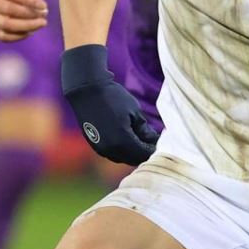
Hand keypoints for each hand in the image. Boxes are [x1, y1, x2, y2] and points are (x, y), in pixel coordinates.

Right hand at [0, 0, 49, 41]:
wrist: (6, 7)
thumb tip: (36, 0)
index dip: (30, 0)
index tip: (44, 6)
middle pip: (9, 9)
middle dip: (29, 13)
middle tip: (43, 15)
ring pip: (7, 24)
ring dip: (26, 25)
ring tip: (40, 24)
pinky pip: (4, 36)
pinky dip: (19, 35)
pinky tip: (30, 32)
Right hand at [62, 43, 156, 165]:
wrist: (86, 89)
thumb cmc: (113, 97)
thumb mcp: (135, 112)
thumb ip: (145, 130)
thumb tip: (153, 141)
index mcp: (123, 141)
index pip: (144, 154)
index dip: (154, 149)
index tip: (162, 142)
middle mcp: (110, 149)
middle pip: (134, 159)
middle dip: (144, 152)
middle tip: (153, 142)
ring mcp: (100, 148)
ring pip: (123, 157)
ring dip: (133, 152)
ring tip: (142, 139)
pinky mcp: (94, 144)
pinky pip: (112, 153)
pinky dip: (122, 150)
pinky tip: (128, 138)